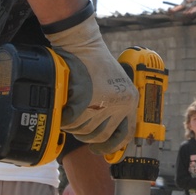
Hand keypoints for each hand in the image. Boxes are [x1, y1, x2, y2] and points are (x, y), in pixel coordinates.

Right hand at [45, 12, 137, 154]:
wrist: (83, 44)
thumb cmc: (96, 63)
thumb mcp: (114, 84)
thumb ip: (115, 105)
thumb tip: (107, 133)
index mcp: (130, 100)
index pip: (126, 134)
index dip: (113, 146)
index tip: (102, 151)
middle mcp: (121, 103)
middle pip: (102, 136)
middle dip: (88, 137)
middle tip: (80, 129)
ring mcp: (104, 101)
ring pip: (86, 130)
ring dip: (76, 126)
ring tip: (71, 115)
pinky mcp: (87, 99)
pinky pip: (73, 120)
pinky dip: (66, 119)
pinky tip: (65, 110)